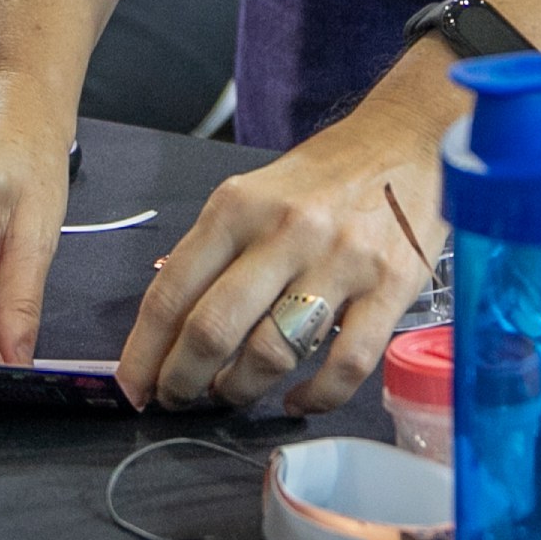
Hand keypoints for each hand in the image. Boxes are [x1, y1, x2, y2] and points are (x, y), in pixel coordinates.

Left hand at [118, 46, 448, 413]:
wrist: (407, 140)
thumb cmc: (325, 175)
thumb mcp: (253, 192)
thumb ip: (213, 249)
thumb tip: (167, 316)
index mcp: (238, 207)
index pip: (172, 291)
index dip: (144, 350)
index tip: (133, 384)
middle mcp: (285, 232)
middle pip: (213, 329)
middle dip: (182, 380)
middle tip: (176, 398)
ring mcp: (340, 262)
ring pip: (273, 352)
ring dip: (241, 389)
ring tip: (232, 392)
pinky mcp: (390, 288)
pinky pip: (345, 364)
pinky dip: (316, 397)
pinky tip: (298, 399)